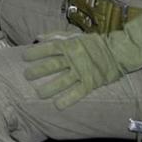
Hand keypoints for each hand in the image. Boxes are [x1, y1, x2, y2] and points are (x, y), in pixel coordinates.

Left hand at [23, 14, 141, 109]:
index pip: (48, 48)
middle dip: (38, 71)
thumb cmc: (92, 43)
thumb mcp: (73, 36)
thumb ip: (55, 36)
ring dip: (50, 88)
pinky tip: (58, 105)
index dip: (35, 53)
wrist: (117, 52)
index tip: (24, 57)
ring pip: (62, 81)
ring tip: (39, 94)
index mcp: (68, 45)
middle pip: (52, 65)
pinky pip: (77, 92)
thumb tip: (37, 38)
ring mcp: (82, 71)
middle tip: (27, 76)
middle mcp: (73, 58)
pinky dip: (68, 99)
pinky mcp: (90, 82)